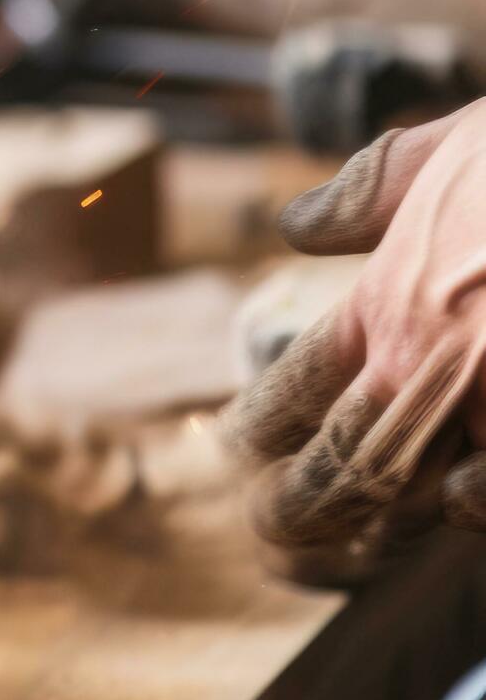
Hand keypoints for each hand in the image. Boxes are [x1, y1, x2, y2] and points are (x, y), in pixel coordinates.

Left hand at [222, 103, 485, 578]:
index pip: (297, 381)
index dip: (261, 422)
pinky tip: (459, 516)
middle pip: (340, 463)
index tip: (236, 445)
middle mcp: (433, 365)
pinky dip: (475, 517)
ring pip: (417, 500)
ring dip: (378, 529)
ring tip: (344, 548)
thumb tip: (296, 224)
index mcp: (392, 301)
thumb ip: (366, 193)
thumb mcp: (443, 151)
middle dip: (298, 506)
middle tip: (268, 530)